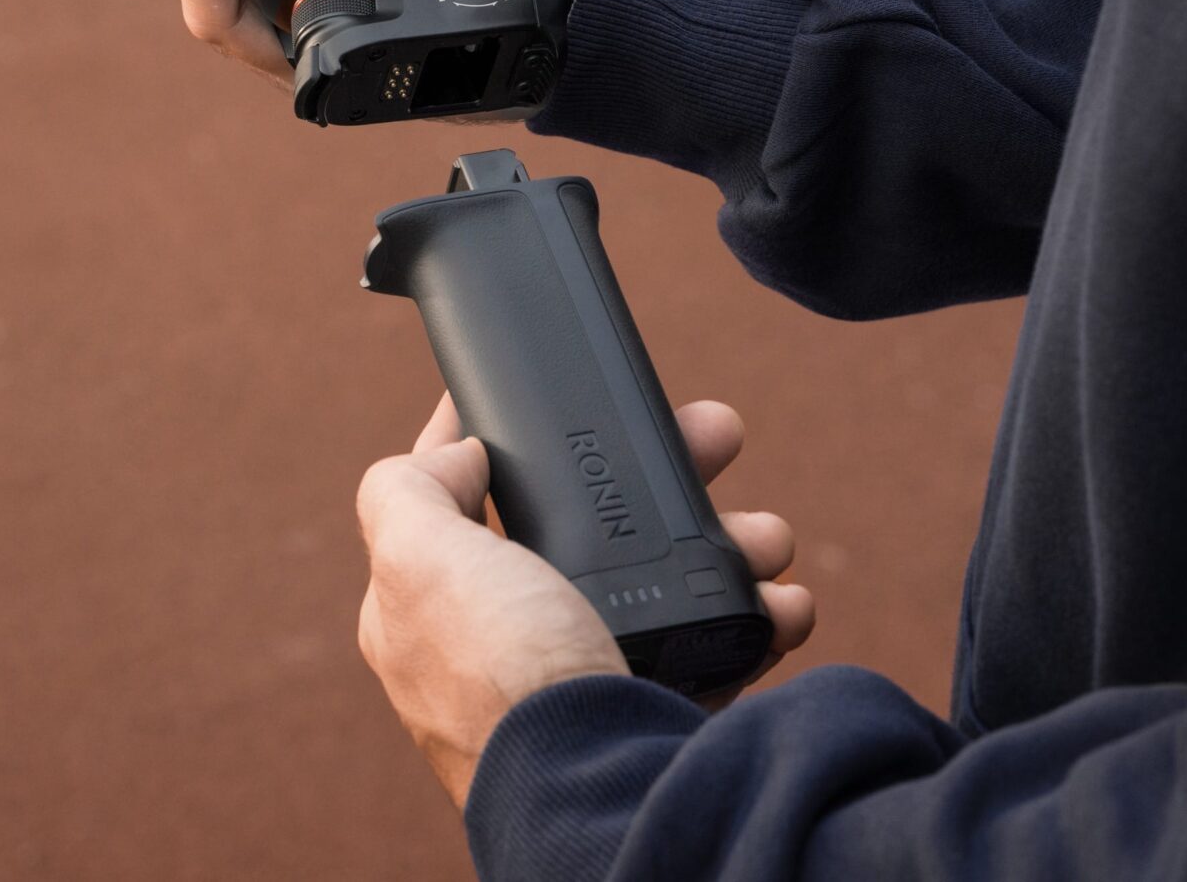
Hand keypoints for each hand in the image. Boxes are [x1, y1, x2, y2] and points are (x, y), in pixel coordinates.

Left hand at [355, 393, 814, 807]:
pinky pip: (715, 644)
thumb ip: (407, 489)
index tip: (560, 396)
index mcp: (436, 608)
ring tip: (766, 539)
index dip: (506, 437)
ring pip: (662, 578)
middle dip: (659, 478)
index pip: (462, 497)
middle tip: (716, 438)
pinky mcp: (653, 710)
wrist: (603, 791)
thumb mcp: (418, 561)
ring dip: (726, 543)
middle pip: (584, 526)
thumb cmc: (504, 679)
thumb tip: (456, 455)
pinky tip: (779, 606)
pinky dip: (754, 617)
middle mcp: (508, 641)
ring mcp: (584, 676)